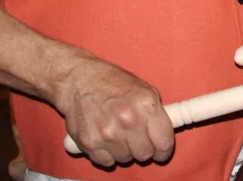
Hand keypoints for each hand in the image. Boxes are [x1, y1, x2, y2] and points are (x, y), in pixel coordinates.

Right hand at [54, 53, 173, 167]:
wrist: (78, 80)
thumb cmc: (112, 82)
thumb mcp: (143, 89)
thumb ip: (155, 112)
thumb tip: (165, 133)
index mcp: (146, 105)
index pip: (164, 142)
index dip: (164, 150)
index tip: (161, 151)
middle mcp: (128, 120)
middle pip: (145, 154)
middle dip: (143, 148)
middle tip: (136, 138)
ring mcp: (108, 134)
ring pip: (126, 159)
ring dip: (124, 150)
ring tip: (117, 133)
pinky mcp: (90, 143)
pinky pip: (106, 161)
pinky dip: (107, 154)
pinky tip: (104, 139)